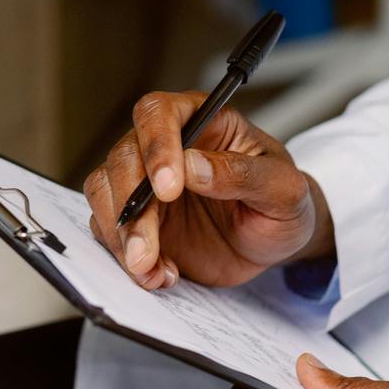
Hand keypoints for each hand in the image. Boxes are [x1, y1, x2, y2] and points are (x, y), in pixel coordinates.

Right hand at [83, 91, 333, 289]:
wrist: (274, 245)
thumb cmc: (283, 205)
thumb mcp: (283, 190)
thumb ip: (241, 174)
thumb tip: (192, 166)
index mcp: (203, 123)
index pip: (160, 113)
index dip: (156, 146)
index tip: (168, 189)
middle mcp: (166, 147)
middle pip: (123, 157)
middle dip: (131, 206)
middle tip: (148, 247)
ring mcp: (145, 183)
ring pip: (104, 192)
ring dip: (120, 235)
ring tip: (151, 269)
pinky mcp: (136, 218)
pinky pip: (110, 230)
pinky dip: (125, 257)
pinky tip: (159, 275)